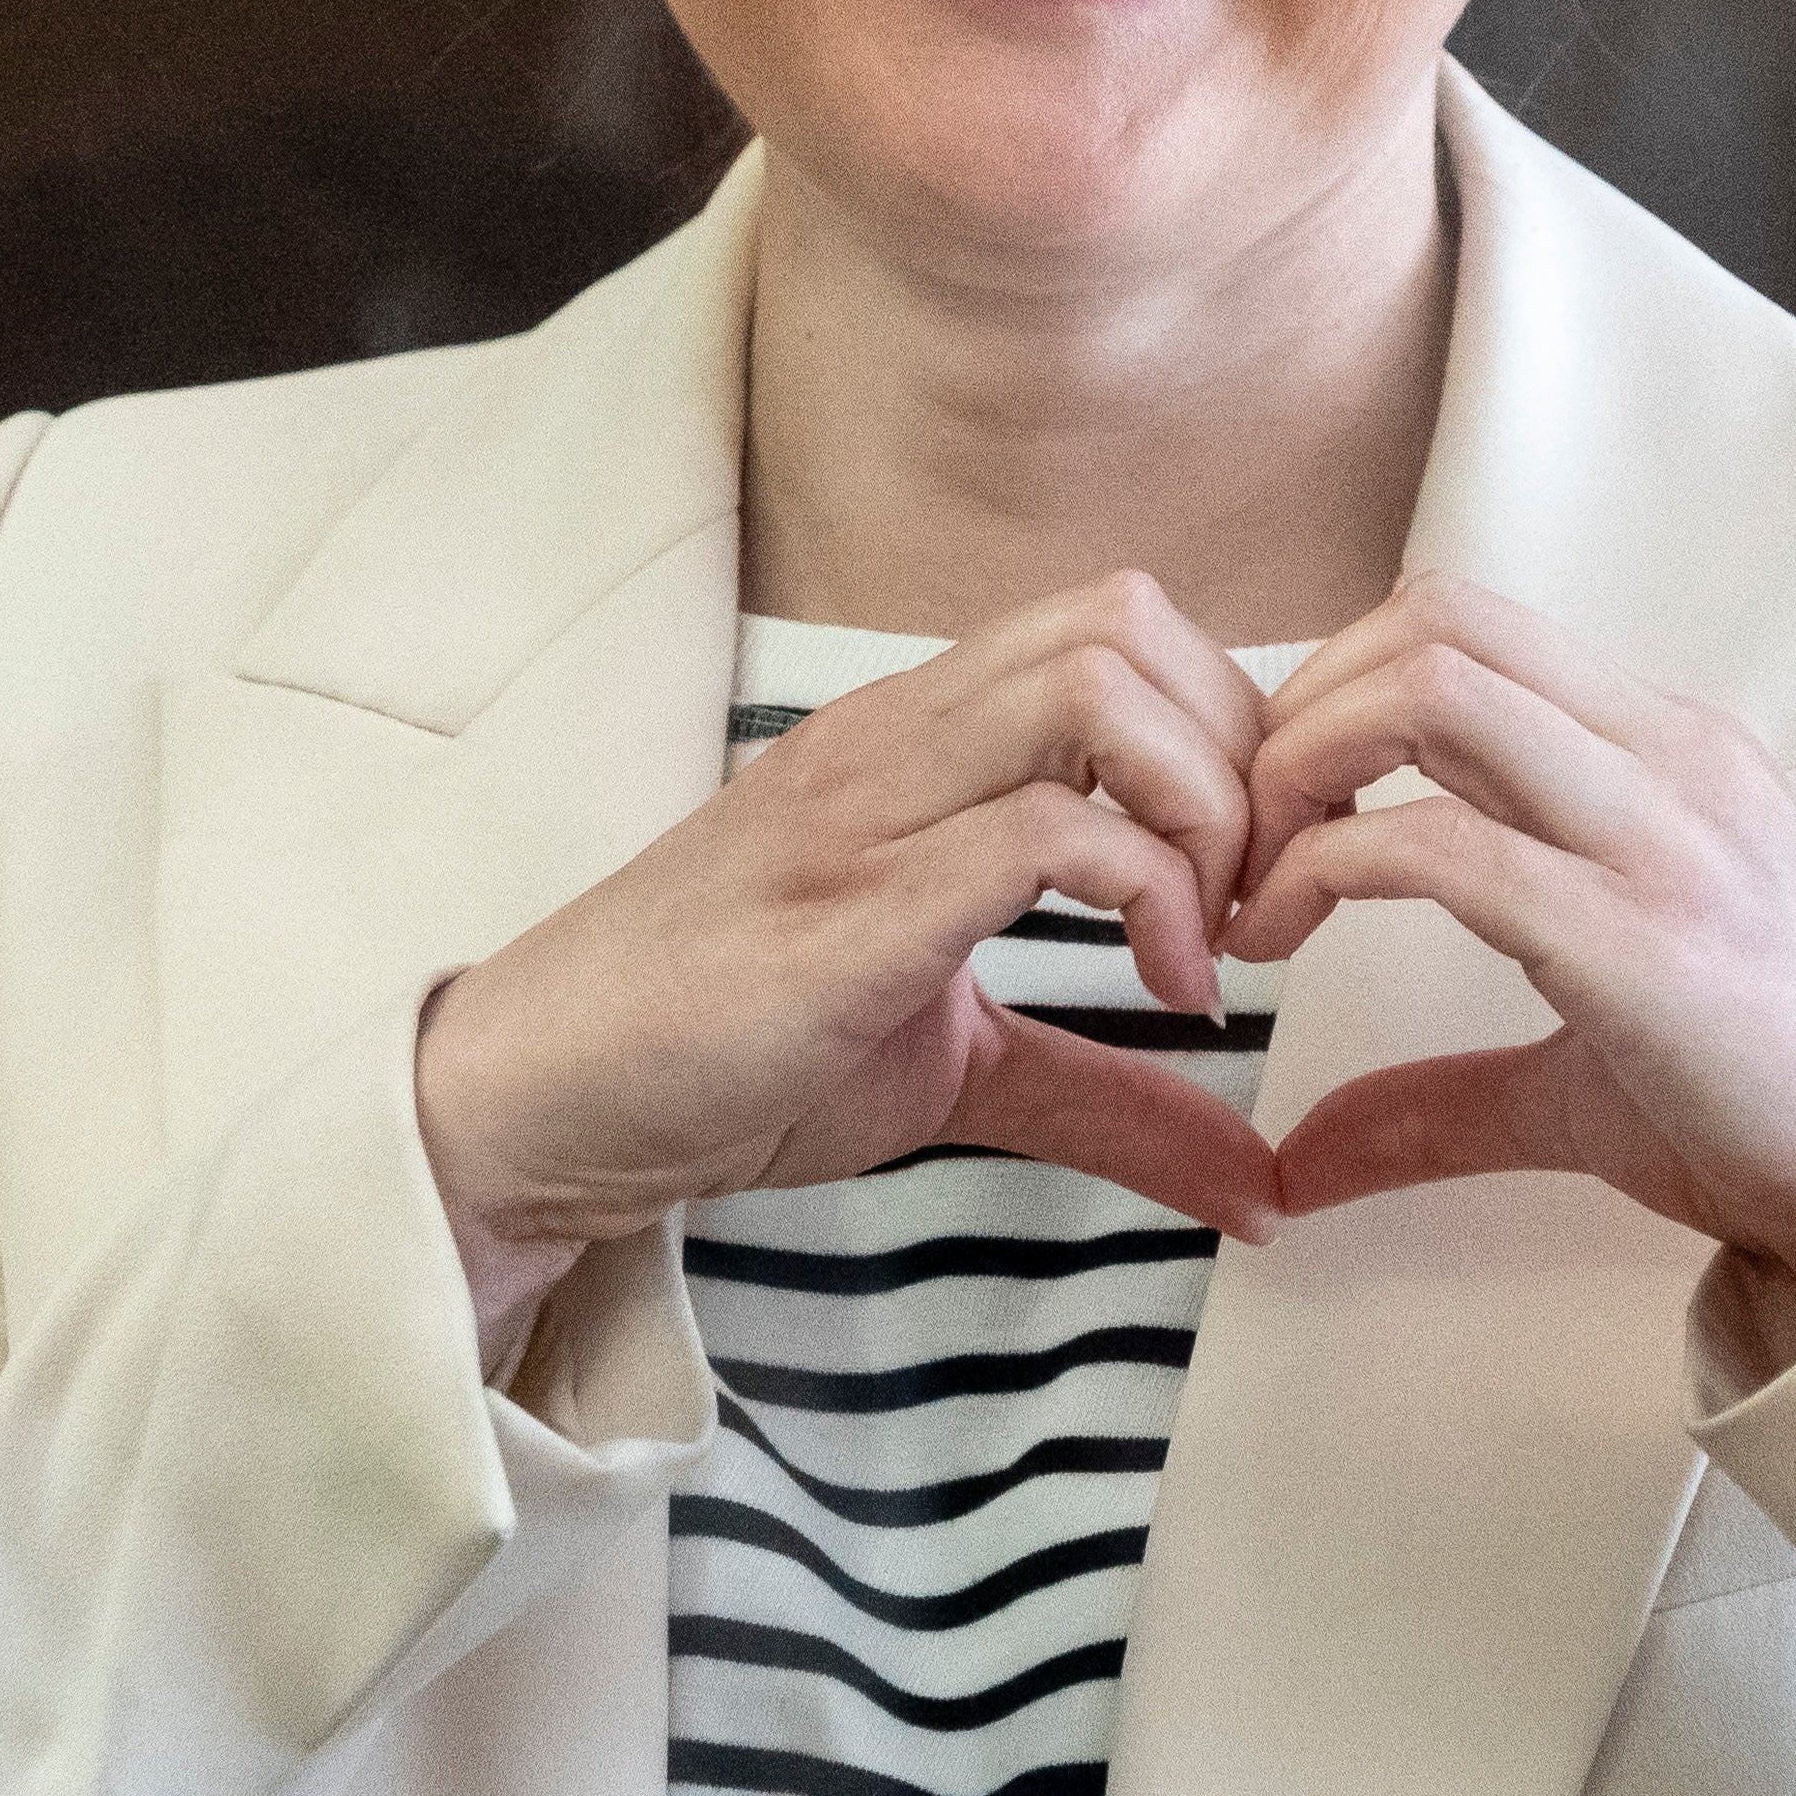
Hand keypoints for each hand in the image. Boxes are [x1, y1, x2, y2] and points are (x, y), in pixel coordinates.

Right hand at [412, 575, 1290, 1351]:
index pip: (1120, 625)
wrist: (537, 1099)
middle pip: (1127, 621)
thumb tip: (1257, 1174)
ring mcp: (864, 810)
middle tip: (1257, 901)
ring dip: (1206, 809)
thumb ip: (1108, 1095)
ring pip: (1095, 688)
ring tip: (1210, 941)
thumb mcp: (956, 1068)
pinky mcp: (846, 909)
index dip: (1232, 729)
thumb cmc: (724, 1055)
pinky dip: (1150, 899)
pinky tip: (1166, 998)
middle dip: (1242, 754)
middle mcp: (894, 740)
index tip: (1258, 877)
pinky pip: (1041, 833)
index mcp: (918, 742)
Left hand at [1231, 576, 1795, 1326]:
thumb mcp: (1584, 1073)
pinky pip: (1442, 844)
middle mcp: (1662, 759)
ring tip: (1251, 884)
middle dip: (1295, 712)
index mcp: (1661, 753)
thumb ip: (1436, 1093)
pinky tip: (1276, 942)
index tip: (1271, 812)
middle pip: (1430, 623)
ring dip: (1295, 768)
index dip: (1332, 691)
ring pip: (1429, 688)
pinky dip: (1320, 871)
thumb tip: (1301, 1157)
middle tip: (1236, 838)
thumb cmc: (1783, 1110)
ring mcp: (1658, 835)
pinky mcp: (1638, 936)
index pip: (1462, 629)